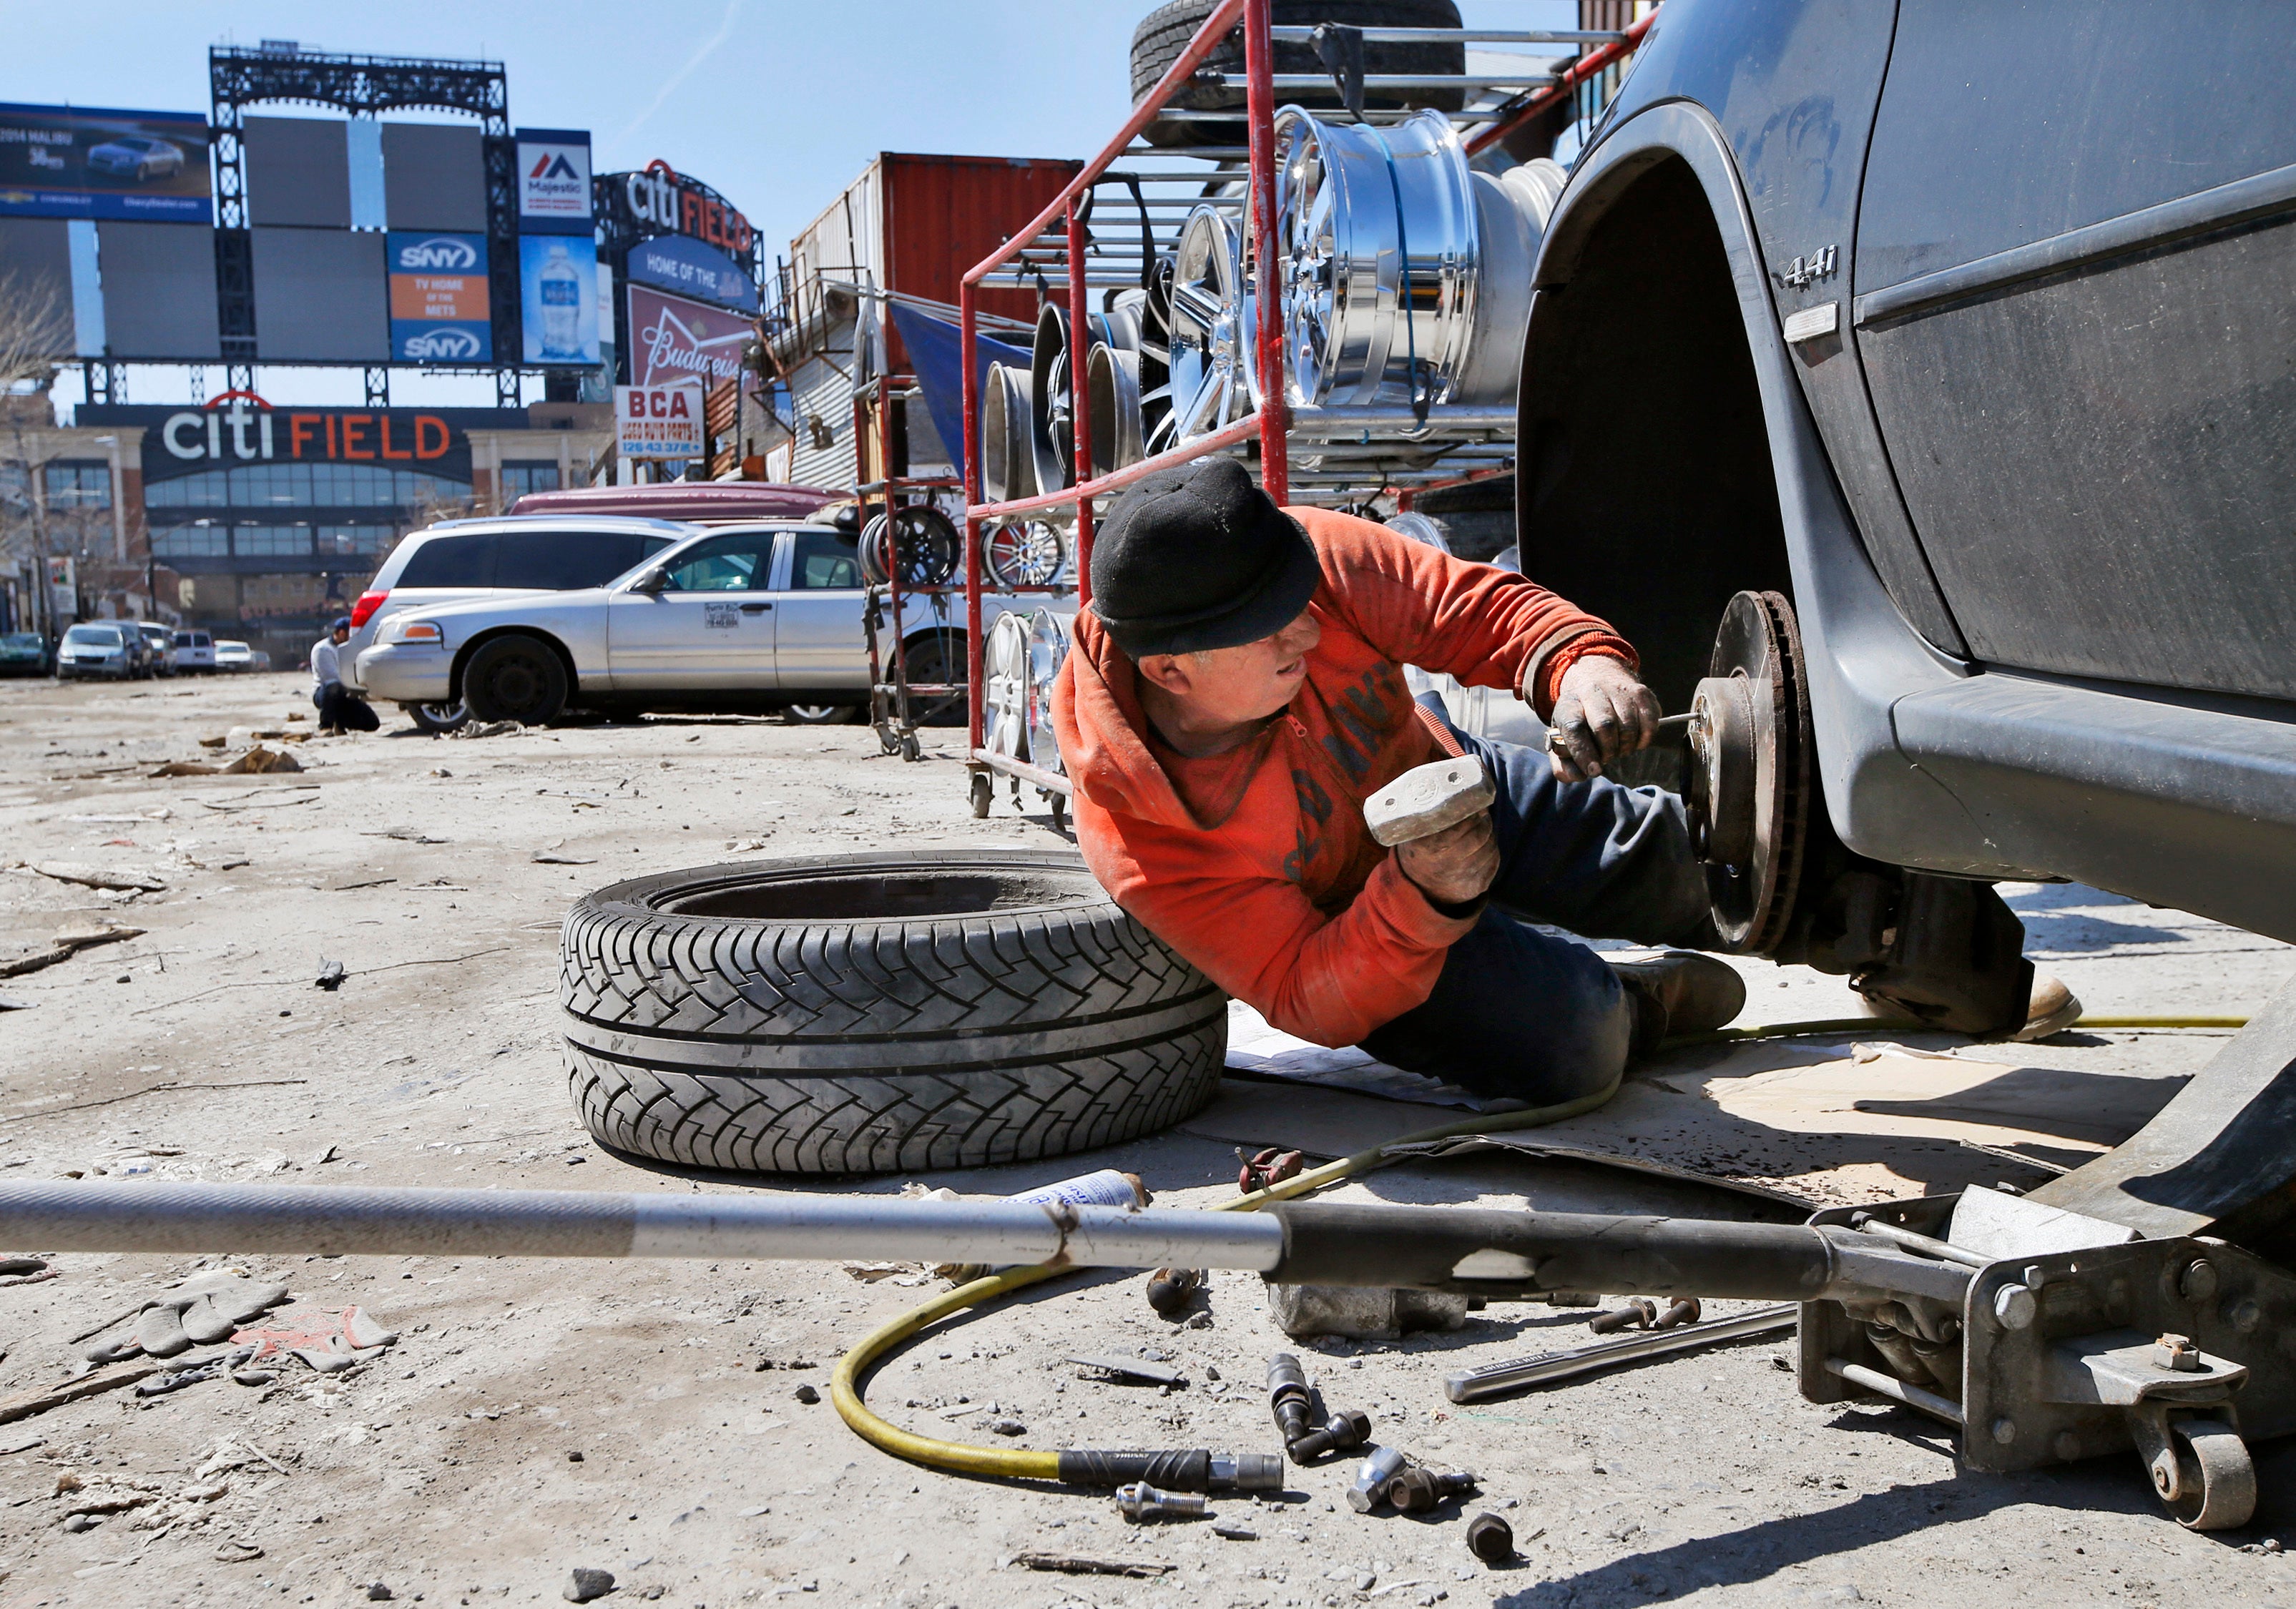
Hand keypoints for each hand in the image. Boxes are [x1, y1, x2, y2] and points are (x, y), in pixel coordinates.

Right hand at [1395, 810, 1499, 908]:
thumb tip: (1471, 795)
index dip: (1471, 813)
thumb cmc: (1421, 849)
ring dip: (1489, 835)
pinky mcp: (1475, 887)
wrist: (1419, 887)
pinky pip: (1494, 861)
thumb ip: (1436, 814)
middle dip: (1484, 822)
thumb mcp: (1418, 830)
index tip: (1473, 805)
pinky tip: (1481, 846)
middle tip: (1481, 814)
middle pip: (1479, 836)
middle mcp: (1443, 865)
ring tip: (1481, 828)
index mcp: (1425, 847)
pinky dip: (1491, 850)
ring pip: (1489, 847)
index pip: (1461, 825)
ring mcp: (1460, 879)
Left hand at [1547, 655, 1660, 781]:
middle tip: (1606, 758)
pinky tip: (1633, 740)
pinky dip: (1644, 739)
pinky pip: (1649, 722)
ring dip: (1626, 746)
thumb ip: (1563, 765)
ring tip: (1618, 747)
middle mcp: (1592, 691)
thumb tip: (1580, 776)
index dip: (1584, 752)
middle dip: (1608, 751)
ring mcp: (1619, 690)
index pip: (1574, 728)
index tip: (1593, 771)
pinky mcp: (1641, 693)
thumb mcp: (1563, 742)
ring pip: (1628, 725)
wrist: (1601, 684)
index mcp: (1568, 705)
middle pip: (1604, 725)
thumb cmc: (1580, 723)